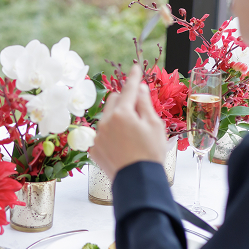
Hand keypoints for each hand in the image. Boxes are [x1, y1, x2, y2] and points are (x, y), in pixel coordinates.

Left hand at [88, 64, 166, 180]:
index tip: (135, 68)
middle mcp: (106, 121)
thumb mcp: (155, 126)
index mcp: (122, 113)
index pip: (129, 89)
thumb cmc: (151, 153)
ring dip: (117, 117)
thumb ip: (145, 104)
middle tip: (138, 108)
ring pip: (106, 117)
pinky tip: (122, 145)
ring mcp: (98, 135)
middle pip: (114, 100)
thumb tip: (140, 88)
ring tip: (132, 133)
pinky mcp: (94, 148)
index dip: (134, 77)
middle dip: (125, 99)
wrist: (138, 181)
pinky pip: (102, 134)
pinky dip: (111, 134)